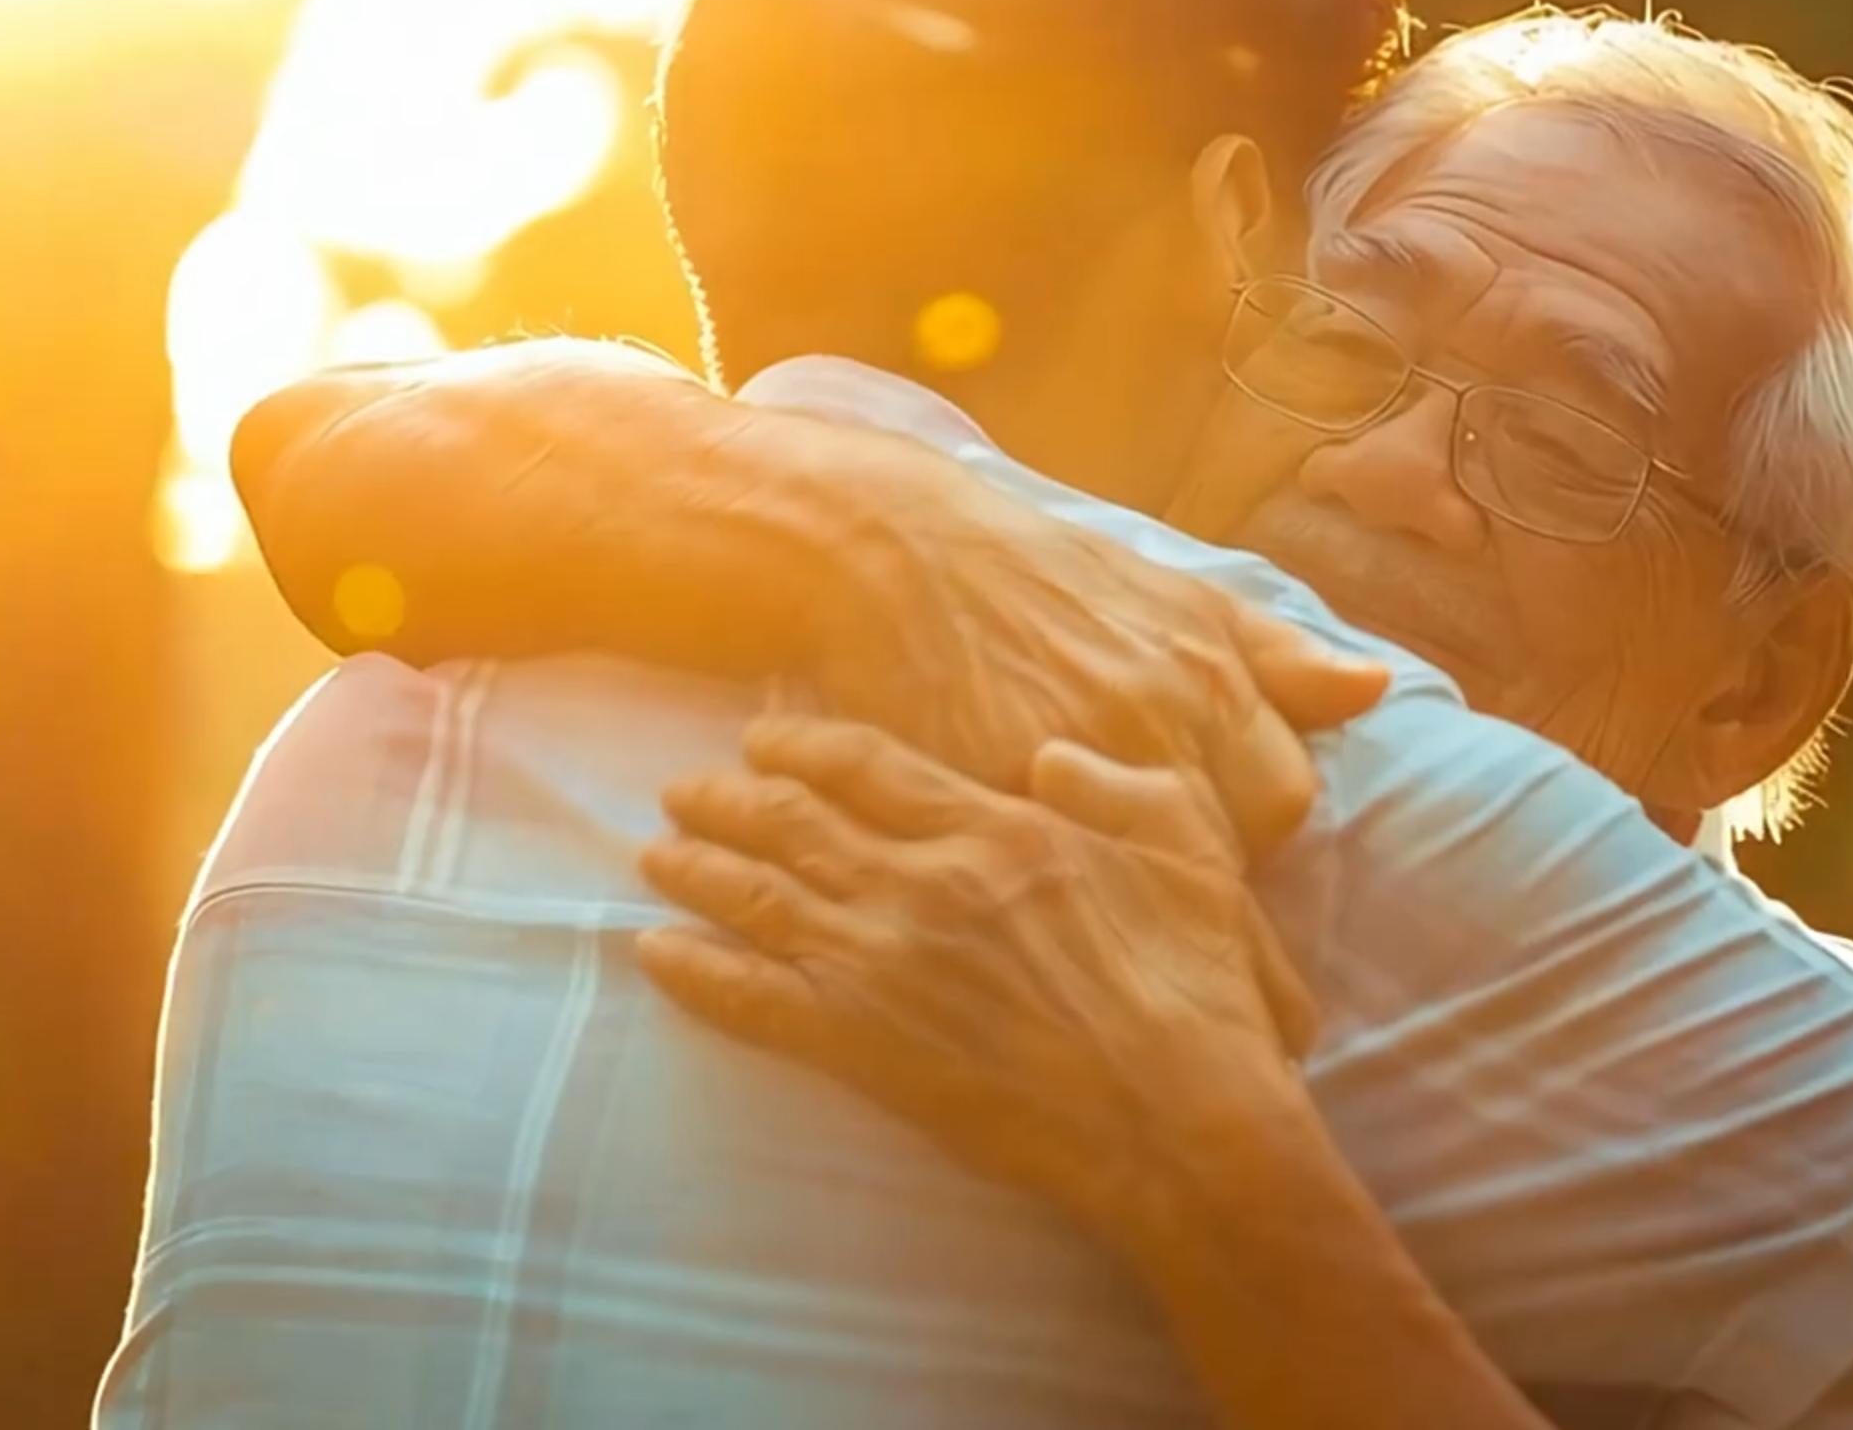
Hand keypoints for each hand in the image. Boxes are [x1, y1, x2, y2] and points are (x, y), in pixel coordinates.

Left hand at [634, 716, 1322, 1236]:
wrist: (1175, 1116)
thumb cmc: (1198, 985)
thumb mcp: (1188, 848)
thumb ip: (1116, 785)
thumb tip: (1049, 755)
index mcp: (994, 827)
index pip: (866, 764)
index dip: (801, 745)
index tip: (762, 736)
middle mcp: (921, 881)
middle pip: (792, 820)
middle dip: (727, 799)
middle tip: (683, 791)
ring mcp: (881, 962)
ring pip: (757, 896)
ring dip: (696, 871)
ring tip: (655, 854)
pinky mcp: (859, 1044)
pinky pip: (748, 998)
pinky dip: (694, 973)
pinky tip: (654, 954)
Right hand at [803, 452, 1386, 857]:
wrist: (889, 554)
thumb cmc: (1037, 575)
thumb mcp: (1169, 593)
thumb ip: (1274, 652)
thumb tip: (1375, 687)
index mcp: (1205, 678)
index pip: (1283, 801)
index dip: (1250, 819)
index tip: (1209, 820)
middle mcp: (1150, 727)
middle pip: (1223, 858)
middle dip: (1199, 867)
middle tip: (1151, 853)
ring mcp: (1069, 771)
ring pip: (1144, 883)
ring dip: (1132, 888)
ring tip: (1099, 875)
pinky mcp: (986, 803)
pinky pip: (1054, 883)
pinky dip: (1055, 888)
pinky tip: (1036, 879)